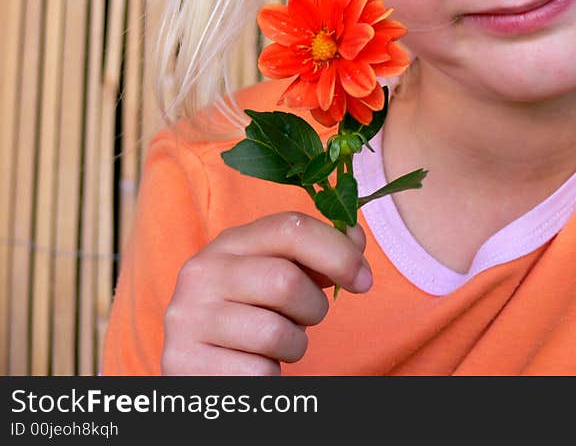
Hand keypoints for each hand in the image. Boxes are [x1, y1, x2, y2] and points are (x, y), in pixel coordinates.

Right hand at [161, 211, 371, 374]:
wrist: (196, 363)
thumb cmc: (251, 312)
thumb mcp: (278, 274)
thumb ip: (318, 254)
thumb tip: (355, 240)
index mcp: (230, 242)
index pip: (290, 227)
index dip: (338, 252)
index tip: (363, 279)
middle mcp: (202, 273)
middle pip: (286, 282)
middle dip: (313, 308)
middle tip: (304, 320)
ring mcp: (188, 318)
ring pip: (275, 334)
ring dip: (294, 345)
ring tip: (275, 344)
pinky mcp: (184, 363)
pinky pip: (258, 374)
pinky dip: (270, 376)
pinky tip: (252, 366)